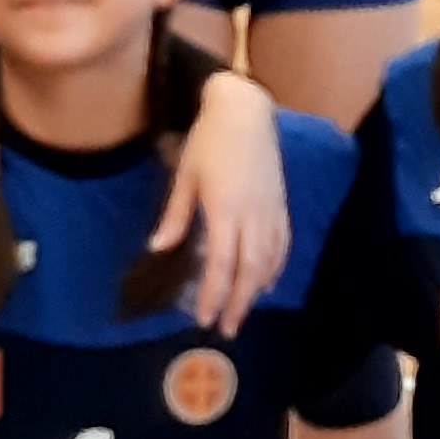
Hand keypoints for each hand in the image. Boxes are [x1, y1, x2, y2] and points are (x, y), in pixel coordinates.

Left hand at [151, 73, 292, 329]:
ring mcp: (271, 210)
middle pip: (249, 270)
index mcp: (225, 208)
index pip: (220, 263)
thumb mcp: (184, 175)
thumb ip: (176, 215)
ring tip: (242, 313)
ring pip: (268, 261)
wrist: (246, 110)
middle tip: (226, 328)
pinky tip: (266, 283)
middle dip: (237, 303)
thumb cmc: (208, 140)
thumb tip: (158, 248)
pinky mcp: (281, 204)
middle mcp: (252, 214)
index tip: (203, 318)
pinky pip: (282, 244)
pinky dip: (275, 268)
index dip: (212, 294)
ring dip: (255, 291)